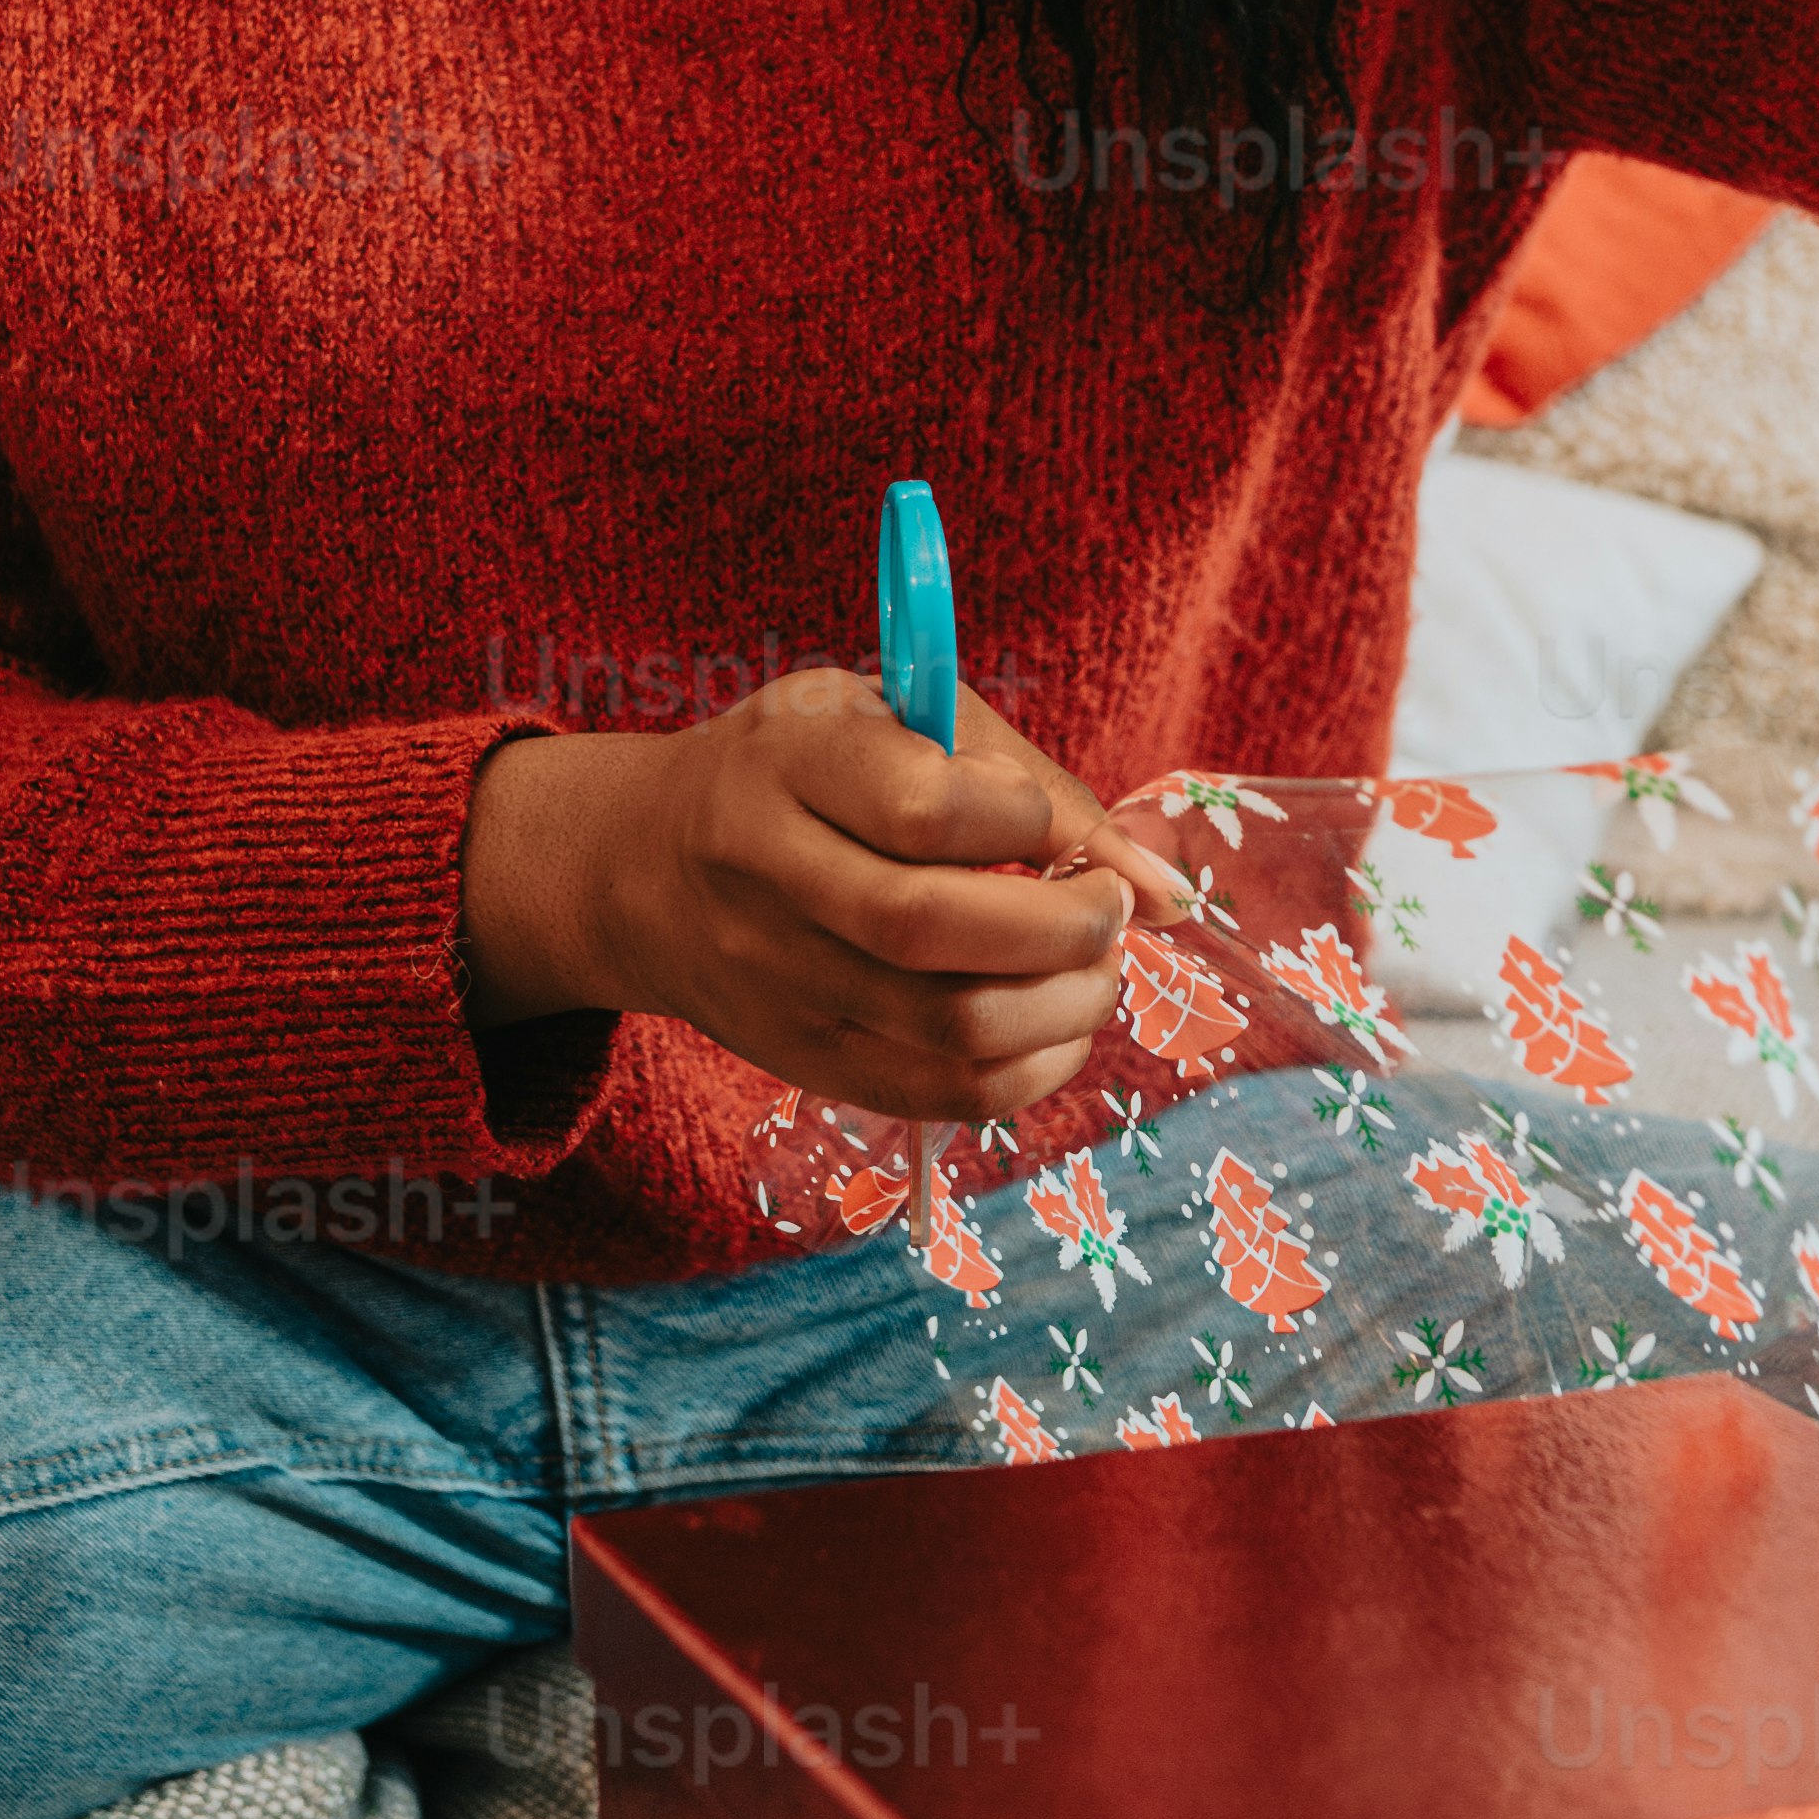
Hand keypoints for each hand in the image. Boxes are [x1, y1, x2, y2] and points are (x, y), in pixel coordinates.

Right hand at [459, 672, 1196, 1124]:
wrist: (645, 866)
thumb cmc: (806, 772)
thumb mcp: (893, 720)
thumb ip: (1029, 785)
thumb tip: (1172, 891)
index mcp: (788, 761)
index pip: (923, 807)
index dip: (1025, 821)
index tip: (1054, 825)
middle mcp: (766, 874)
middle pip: (934, 930)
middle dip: (1068, 926)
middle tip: (1108, 908)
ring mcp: (778, 981)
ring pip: (952, 1028)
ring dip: (1067, 1005)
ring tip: (1092, 967)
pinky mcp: (801, 1060)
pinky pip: (941, 1097)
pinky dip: (1032, 1072)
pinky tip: (1056, 1025)